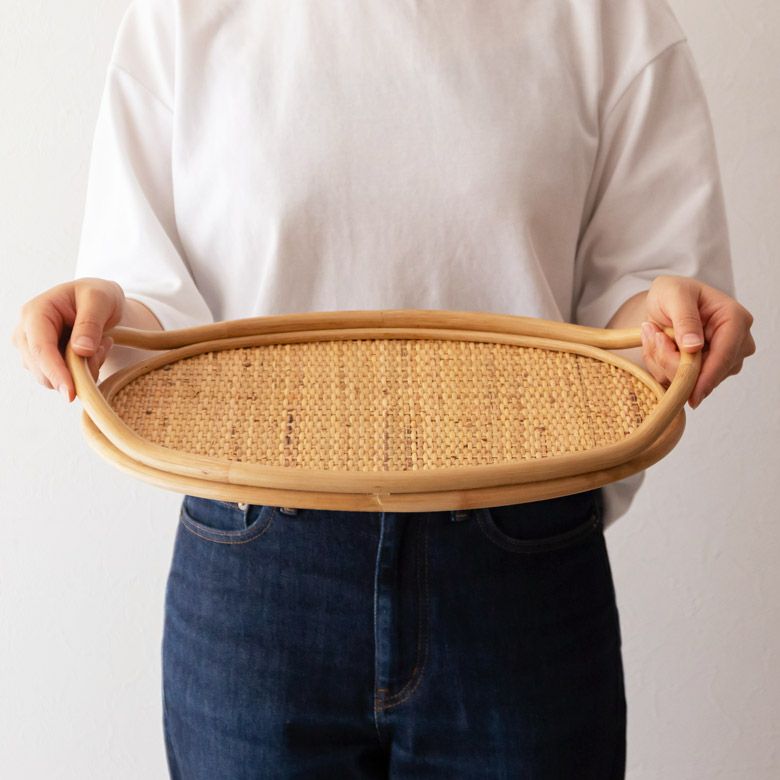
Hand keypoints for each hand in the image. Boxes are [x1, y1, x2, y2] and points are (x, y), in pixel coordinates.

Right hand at [11, 278, 124, 401]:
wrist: (100, 302)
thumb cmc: (98, 295)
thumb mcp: (100, 299)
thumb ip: (91, 323)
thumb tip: (81, 351)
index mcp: (35, 312)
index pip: (40, 348)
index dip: (55, 372)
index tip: (70, 393)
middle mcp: (26, 332)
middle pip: (42, 370)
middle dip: (77, 370)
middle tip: (104, 347)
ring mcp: (32, 349)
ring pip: (53, 378)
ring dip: (83, 370)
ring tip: (100, 345)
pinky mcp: (43, 362)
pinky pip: (62, 379)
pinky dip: (83, 372)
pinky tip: (94, 352)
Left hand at [639, 275, 754, 408]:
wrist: (664, 302)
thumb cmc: (672, 292)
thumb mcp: (673, 294)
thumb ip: (684, 318)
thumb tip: (694, 347)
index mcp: (735, 319)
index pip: (725, 354)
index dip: (707, 376)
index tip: (691, 394)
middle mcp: (736, 342)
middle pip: (709, 373)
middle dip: (674, 363)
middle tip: (653, 336)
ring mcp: (723, 359)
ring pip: (694, 380)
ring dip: (665, 363)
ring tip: (656, 335)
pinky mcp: (707, 370)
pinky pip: (682, 381)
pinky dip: (663, 367)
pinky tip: (659, 346)